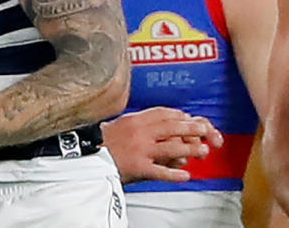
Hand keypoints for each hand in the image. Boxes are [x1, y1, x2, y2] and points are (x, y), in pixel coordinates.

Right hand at [102, 107, 223, 182]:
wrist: (83, 156)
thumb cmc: (100, 142)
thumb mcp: (120, 124)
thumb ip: (139, 123)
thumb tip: (156, 122)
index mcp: (135, 120)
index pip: (163, 114)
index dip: (180, 116)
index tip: (189, 118)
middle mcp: (140, 132)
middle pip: (172, 127)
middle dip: (192, 128)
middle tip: (205, 130)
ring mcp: (139, 150)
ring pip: (170, 147)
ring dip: (189, 149)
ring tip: (202, 151)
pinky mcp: (137, 167)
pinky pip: (159, 171)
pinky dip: (174, 174)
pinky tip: (185, 175)